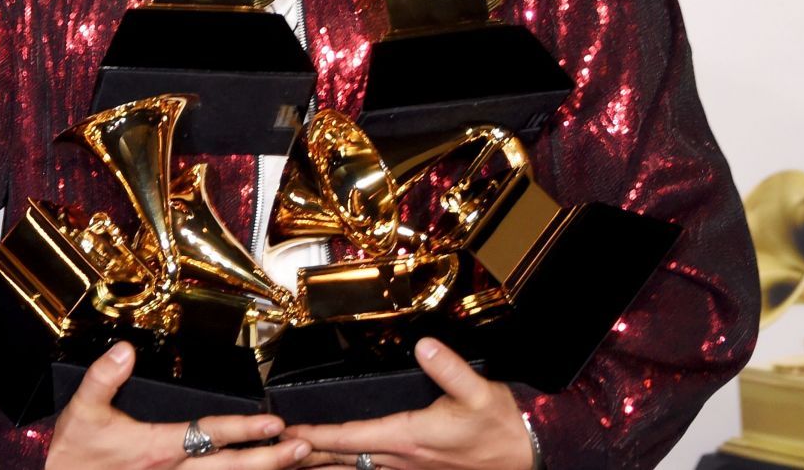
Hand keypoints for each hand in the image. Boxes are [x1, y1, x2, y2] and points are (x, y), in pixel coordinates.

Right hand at [47, 341, 311, 469]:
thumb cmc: (73, 457)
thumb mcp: (82, 413)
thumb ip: (103, 378)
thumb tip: (125, 349)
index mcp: (157, 449)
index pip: (209, 436)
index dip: (244, 430)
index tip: (274, 422)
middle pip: (231, 469)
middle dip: (270, 458)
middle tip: (304, 446)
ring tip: (297, 463)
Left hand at [282, 338, 534, 469]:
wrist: (527, 454)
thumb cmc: (502, 427)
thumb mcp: (480, 393)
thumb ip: (450, 369)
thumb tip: (425, 346)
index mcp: (410, 437)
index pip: (352, 437)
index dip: (317, 435)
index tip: (289, 432)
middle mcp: (404, 458)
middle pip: (345, 457)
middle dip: (310, 453)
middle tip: (275, 448)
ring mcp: (412, 469)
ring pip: (358, 468)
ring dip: (327, 463)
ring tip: (297, 458)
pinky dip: (353, 467)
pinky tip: (346, 466)